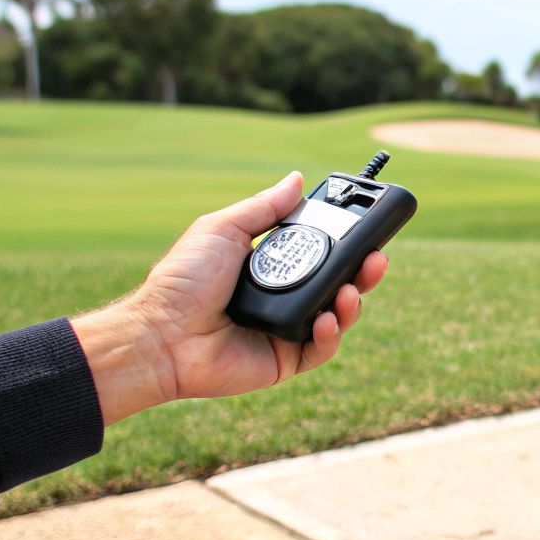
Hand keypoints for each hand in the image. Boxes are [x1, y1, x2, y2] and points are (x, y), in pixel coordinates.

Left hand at [71, 172, 389, 424]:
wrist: (161, 332)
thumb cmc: (184, 279)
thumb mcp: (224, 229)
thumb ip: (264, 207)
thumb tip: (296, 179)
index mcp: (271, 266)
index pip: (321, 252)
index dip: (347, 243)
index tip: (368, 230)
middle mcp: (283, 297)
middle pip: (338, 284)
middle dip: (362, 272)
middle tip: (377, 259)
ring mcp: (286, 330)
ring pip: (336, 317)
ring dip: (352, 302)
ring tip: (349, 291)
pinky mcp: (284, 360)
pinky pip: (320, 349)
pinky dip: (330, 335)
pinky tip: (326, 320)